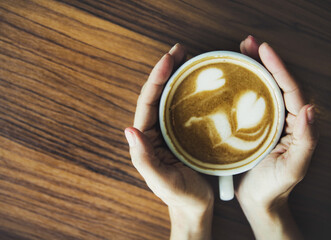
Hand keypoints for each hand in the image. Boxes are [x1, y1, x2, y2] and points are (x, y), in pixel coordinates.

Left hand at [125, 44, 213, 239]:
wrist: (196, 207)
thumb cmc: (179, 196)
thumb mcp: (161, 181)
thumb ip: (143, 158)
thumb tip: (129, 129)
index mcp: (147, 139)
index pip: (148, 103)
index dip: (156, 80)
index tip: (168, 59)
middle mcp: (157, 131)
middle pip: (159, 95)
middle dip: (166, 70)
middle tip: (180, 50)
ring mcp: (172, 131)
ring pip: (173, 98)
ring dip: (179, 76)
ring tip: (189, 57)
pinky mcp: (187, 133)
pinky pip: (187, 107)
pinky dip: (192, 91)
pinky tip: (200, 80)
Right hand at [236, 36, 318, 238]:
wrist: (258, 200)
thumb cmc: (275, 187)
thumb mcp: (293, 168)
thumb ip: (306, 140)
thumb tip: (310, 108)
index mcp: (296, 124)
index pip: (290, 89)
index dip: (278, 67)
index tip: (264, 49)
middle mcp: (283, 117)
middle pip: (275, 82)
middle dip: (263, 60)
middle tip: (247, 43)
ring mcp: (266, 120)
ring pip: (261, 88)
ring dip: (250, 68)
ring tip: (238, 51)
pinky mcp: (250, 126)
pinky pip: (247, 101)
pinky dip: (239, 85)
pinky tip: (228, 77)